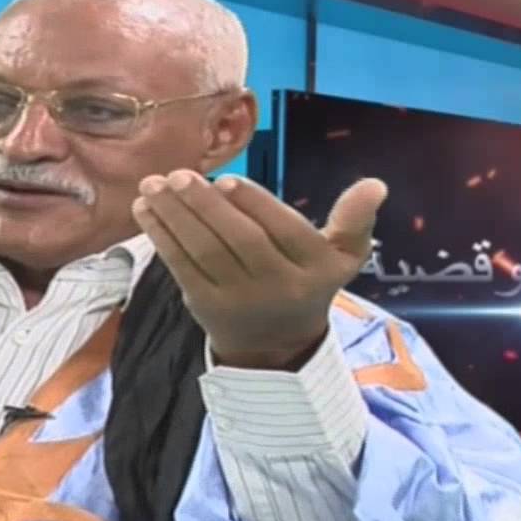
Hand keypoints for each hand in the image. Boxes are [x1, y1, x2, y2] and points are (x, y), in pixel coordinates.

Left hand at [131, 169, 387, 369]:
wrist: (277, 345)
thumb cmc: (306, 281)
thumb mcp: (340, 257)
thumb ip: (354, 220)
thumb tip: (375, 184)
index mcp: (315, 270)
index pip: (283, 231)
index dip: (253, 203)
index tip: (225, 179)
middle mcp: (278, 287)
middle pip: (238, 240)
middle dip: (204, 204)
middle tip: (179, 175)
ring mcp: (239, 300)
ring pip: (203, 251)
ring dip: (173, 214)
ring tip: (153, 185)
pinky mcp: (205, 306)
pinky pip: (180, 265)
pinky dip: (160, 235)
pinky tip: (145, 209)